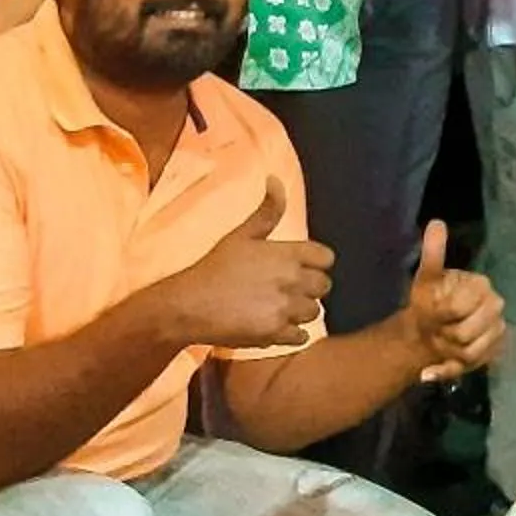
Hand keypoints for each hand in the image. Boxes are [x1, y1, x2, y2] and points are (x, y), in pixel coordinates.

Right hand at [166, 180, 333, 347]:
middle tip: (286, 290)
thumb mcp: (241, 235)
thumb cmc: (214, 268)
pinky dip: (292, 334)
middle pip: (324, 286)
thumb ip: (267, 210)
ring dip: (300, 311)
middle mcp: (292, 280)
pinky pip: (302, 336)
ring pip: (313, 312)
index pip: (326, 258)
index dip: (315, 263)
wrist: (189, 304)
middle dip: (309, 288)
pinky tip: (274, 326)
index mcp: (287, 253)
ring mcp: (285, 309)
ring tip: (277, 308)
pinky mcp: (276, 334)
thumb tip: (275, 179)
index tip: (300, 268)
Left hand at [398, 220, 504, 383]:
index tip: (430, 311)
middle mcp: (496, 306)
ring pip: (470, 353)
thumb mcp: (426, 277)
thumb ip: (433, 252)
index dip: (439, 315)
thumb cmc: (429, 301)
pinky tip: (432, 370)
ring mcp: (497, 330)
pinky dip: (449, 371)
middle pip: (465, 335)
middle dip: (443, 336)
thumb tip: (435, 222)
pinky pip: (472, 367)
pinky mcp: (494, 352)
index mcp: (481, 286)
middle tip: (433, 330)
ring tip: (436, 345)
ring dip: (445, 354)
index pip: (458, 308)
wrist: (429, 329)